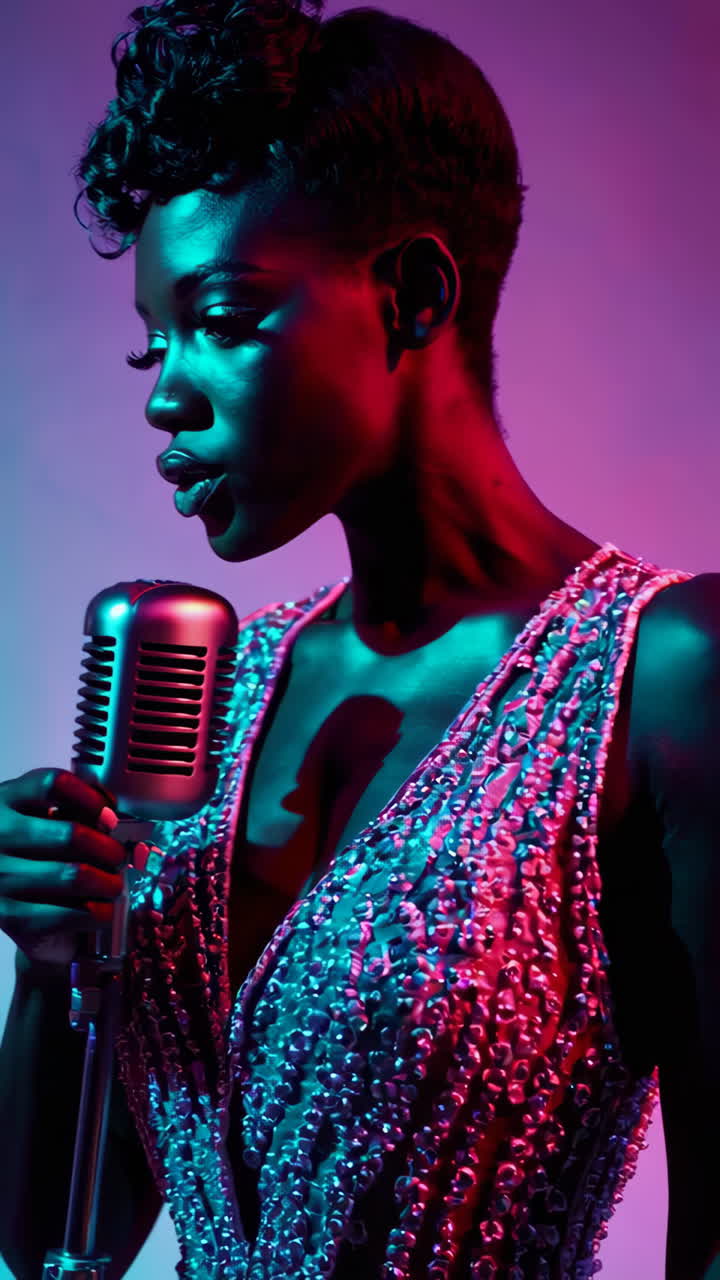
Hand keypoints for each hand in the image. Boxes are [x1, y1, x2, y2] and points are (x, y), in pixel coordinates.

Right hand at [0, 767, 125, 968]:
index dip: (92, 798)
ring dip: (108, 882)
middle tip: (119, 857)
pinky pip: (70, 913)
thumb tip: (111, 818)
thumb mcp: (33, 812)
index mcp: (7, 800)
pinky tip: (102, 909)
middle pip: (73, 835)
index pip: (54, 785)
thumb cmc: (22, 846)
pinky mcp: (10, 915)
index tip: (109, 814)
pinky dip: (98, 913)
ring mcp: (1, 877)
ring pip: (75, 876)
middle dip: (109, 849)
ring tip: (114, 885)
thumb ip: (69, 807)